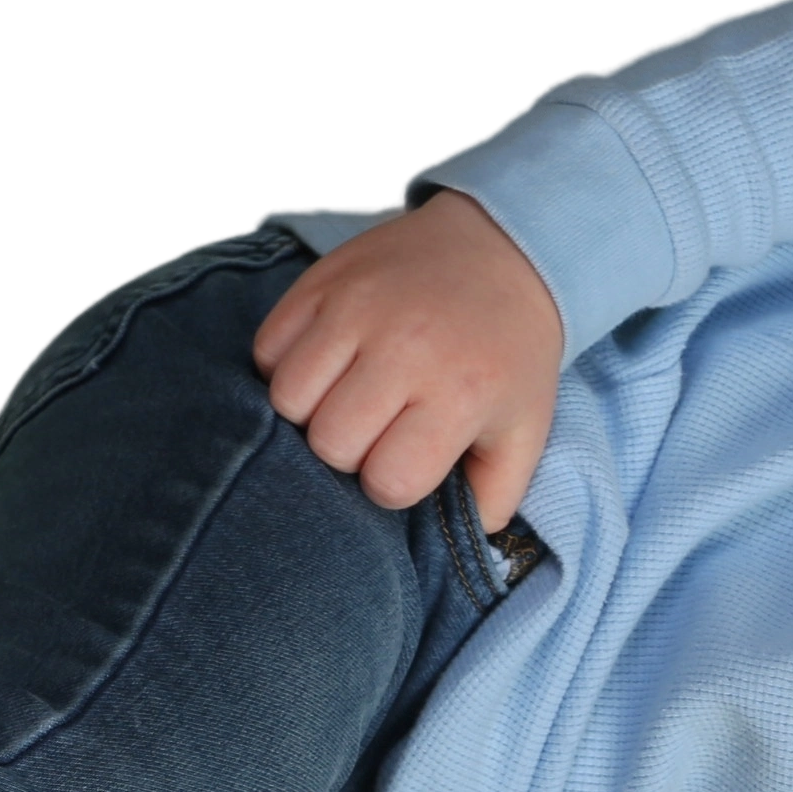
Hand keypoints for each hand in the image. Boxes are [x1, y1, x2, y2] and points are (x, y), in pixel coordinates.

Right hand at [250, 188, 565, 533]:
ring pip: (288, 398)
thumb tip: (457, 541)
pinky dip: (284, 366)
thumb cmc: (510, 354)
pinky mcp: (322, 281)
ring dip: (310, 412)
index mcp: (458, 394)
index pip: (386, 478)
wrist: (505, 250)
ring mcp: (356, 309)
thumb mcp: (525, 431)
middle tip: (376, 429)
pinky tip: (325, 365)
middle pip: (329, 443)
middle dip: (349, 452)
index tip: (407, 460)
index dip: (391, 483)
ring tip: (345, 399)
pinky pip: (267, 348)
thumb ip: (494, 498)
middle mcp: (404, 350)